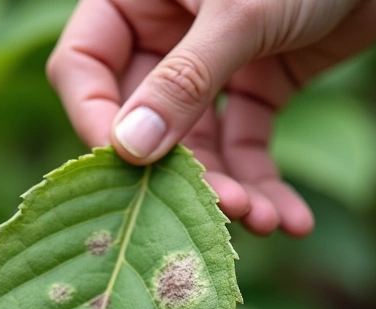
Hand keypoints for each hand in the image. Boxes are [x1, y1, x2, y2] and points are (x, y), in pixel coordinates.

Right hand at [48, 0, 375, 235]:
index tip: (125, 173)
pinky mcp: (257, 83)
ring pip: (201, 145)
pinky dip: (267, 182)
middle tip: (217, 211)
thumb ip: (184, 82)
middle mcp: (164, 34)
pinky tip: (291, 219)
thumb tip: (128, 150)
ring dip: (232, 190)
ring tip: (263, 222)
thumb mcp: (237, 13)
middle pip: (146, 123)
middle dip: (186, 174)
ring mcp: (210, 63)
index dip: (97, 123)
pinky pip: (248, 143)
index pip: (84, 68)